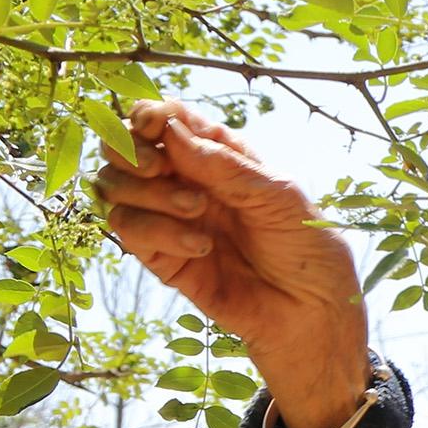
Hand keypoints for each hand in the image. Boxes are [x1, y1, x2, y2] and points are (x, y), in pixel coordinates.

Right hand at [95, 99, 370, 427]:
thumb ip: (223, 163)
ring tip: (197, 210)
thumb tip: (170, 129)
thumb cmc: (307, 247)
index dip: (148, 115)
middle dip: (129, 150)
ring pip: (114, 187)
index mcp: (218, 155)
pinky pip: (129, 230)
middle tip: (159, 167)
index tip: (152, 125)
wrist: (312, 312)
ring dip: (148, 193)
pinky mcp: (161, 257)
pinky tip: (201, 246)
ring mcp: (170, 218)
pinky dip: (158, 231)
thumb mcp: (277, 195)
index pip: (165, 120)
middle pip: (123, 148)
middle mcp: (186, 181)